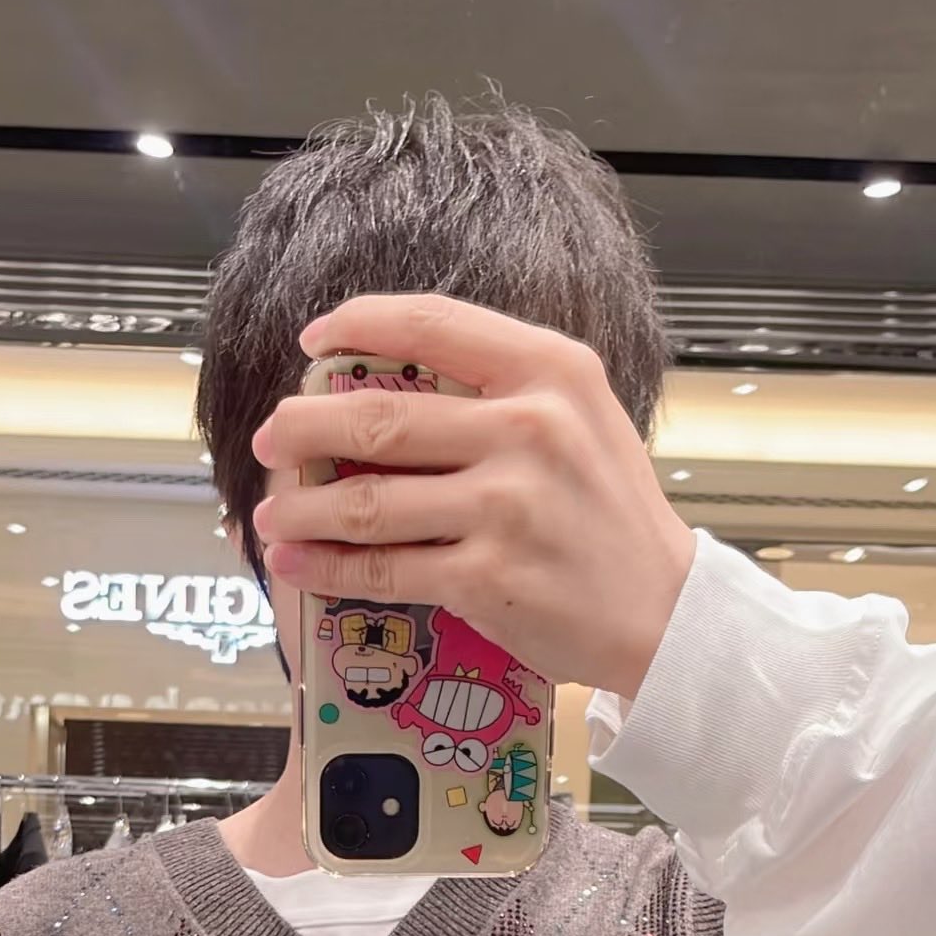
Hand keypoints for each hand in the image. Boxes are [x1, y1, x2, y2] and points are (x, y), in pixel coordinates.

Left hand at [250, 293, 696, 701]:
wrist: (664, 612)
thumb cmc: (613, 515)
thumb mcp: (583, 418)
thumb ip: (505, 388)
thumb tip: (396, 377)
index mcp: (551, 371)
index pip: (430, 323)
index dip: (356, 325)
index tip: (313, 341)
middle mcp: (528, 428)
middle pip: (382, 416)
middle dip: (305, 428)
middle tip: (271, 439)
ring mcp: (506, 505)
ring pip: (371, 499)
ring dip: (303, 509)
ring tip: (271, 514)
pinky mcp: (486, 576)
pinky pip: (385, 567)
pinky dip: (328, 568)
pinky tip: (297, 564)